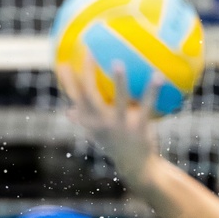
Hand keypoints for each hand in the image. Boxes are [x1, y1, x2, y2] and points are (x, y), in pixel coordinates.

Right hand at [57, 55, 160, 184]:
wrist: (135, 166)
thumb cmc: (115, 145)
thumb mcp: (97, 134)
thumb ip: (83, 121)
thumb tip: (67, 111)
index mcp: (90, 122)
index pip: (74, 99)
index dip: (67, 82)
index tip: (61, 63)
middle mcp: (101, 123)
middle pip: (90, 95)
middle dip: (86, 73)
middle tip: (88, 51)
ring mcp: (120, 125)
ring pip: (118, 100)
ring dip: (118, 81)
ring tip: (117, 61)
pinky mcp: (138, 128)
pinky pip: (146, 106)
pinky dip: (152, 91)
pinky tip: (157, 75)